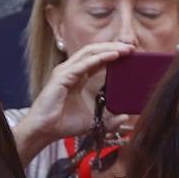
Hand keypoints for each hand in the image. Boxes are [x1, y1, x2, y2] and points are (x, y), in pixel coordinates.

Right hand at [13, 40, 134, 163]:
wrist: (45, 130)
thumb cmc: (65, 124)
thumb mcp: (94, 122)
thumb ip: (110, 120)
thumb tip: (125, 117)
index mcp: (79, 77)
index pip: (98, 59)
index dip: (113, 54)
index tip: (131, 55)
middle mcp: (72, 71)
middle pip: (94, 51)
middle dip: (113, 47)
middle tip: (132, 48)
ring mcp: (66, 72)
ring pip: (89, 53)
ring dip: (108, 49)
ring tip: (125, 49)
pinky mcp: (62, 77)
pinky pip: (82, 64)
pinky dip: (98, 59)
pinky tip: (112, 56)